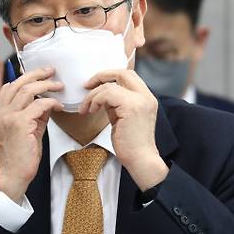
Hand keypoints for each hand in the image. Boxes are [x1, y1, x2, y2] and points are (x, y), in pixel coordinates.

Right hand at [0, 67, 63, 201]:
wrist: (13, 175)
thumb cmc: (20, 156)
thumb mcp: (27, 130)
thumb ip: (34, 115)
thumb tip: (47, 101)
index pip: (8, 87)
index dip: (23, 78)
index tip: (39, 75)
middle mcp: (1, 113)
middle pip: (17, 83)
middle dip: (36, 74)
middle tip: (51, 71)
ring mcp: (9, 118)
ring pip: (27, 90)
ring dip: (46, 85)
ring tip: (59, 86)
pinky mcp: (20, 124)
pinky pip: (39, 105)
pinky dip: (51, 103)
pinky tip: (58, 106)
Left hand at [80, 69, 167, 190]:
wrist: (141, 160)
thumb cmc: (130, 144)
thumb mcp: (123, 118)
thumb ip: (116, 104)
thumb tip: (100, 96)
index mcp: (146, 97)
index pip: (129, 75)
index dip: (109, 75)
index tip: (94, 85)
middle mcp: (146, 96)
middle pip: (122, 72)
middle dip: (101, 76)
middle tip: (86, 86)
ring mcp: (140, 101)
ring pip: (110, 85)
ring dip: (93, 95)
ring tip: (86, 109)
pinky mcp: (131, 107)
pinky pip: (107, 94)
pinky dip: (95, 100)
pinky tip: (91, 111)